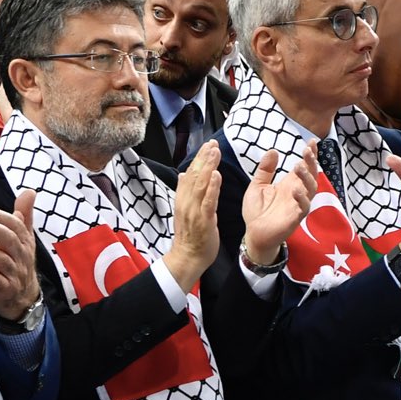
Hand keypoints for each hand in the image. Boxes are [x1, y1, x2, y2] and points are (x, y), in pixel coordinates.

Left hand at [0, 191, 40, 322]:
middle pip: (10, 240)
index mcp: (25, 242)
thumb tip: (30, 192)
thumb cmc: (19, 261)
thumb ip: (24, 216)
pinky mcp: (7, 289)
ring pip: (2, 261)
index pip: (16, 226)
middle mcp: (22, 257)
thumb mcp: (24, 239)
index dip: (1, 217)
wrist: (23, 295)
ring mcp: (15, 274)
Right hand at [163, 142, 223, 291]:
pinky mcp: (203, 220)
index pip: (191, 174)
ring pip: (200, 184)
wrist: (187, 257)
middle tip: (212, 142)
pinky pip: (208, 201)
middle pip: (194, 175)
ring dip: (208, 167)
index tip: (207, 144)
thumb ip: (185, 192)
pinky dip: (212, 187)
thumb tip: (184, 174)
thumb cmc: (191, 235)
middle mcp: (186, 202)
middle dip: (204, 157)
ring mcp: (194, 210)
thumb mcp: (186, 210)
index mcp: (183, 199)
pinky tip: (217, 175)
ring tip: (214, 151)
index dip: (199, 158)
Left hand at [241, 141, 318, 264]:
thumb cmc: (257, 211)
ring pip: (310, 189)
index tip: (311, 141)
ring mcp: (298, 205)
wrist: (253, 234)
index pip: (304, 167)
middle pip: (311, 175)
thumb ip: (265, 170)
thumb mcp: (257, 185)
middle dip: (311, 162)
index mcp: (290, 184)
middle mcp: (297, 193)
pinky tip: (296, 190)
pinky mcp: (295, 218)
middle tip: (307, 150)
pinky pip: (303, 207)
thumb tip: (273, 150)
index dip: (310, 155)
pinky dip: (302, 198)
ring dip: (307, 177)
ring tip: (299, 166)